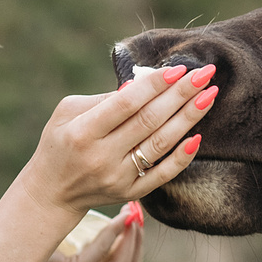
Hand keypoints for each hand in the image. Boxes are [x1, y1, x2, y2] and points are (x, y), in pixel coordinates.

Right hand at [23, 64, 216, 215]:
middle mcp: (102, 156)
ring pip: (161, 144)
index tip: (179, 68)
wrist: (52, 192)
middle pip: (149, 121)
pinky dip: (183, 156)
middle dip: (181, 94)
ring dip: (189, 118)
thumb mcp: (67, 112)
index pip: (126, 104)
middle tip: (205, 73)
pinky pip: (164, 174)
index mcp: (84, 132)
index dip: (155, 84)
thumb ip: (103, 98)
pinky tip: (198, 135)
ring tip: (209, 95)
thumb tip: (141, 84)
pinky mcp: (132, 193)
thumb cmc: (60, 142)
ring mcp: (119, 177)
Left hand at [28, 204, 143, 261]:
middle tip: (137, 217)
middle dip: (137, 244)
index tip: (138, 225)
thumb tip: (127, 225)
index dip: (136, 251)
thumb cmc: (33, 247)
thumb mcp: (66, 252)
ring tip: (129, 216)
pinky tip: (115, 220)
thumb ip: (92, 249)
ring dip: (129, 239)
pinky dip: (111, 236)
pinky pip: (100, 255)